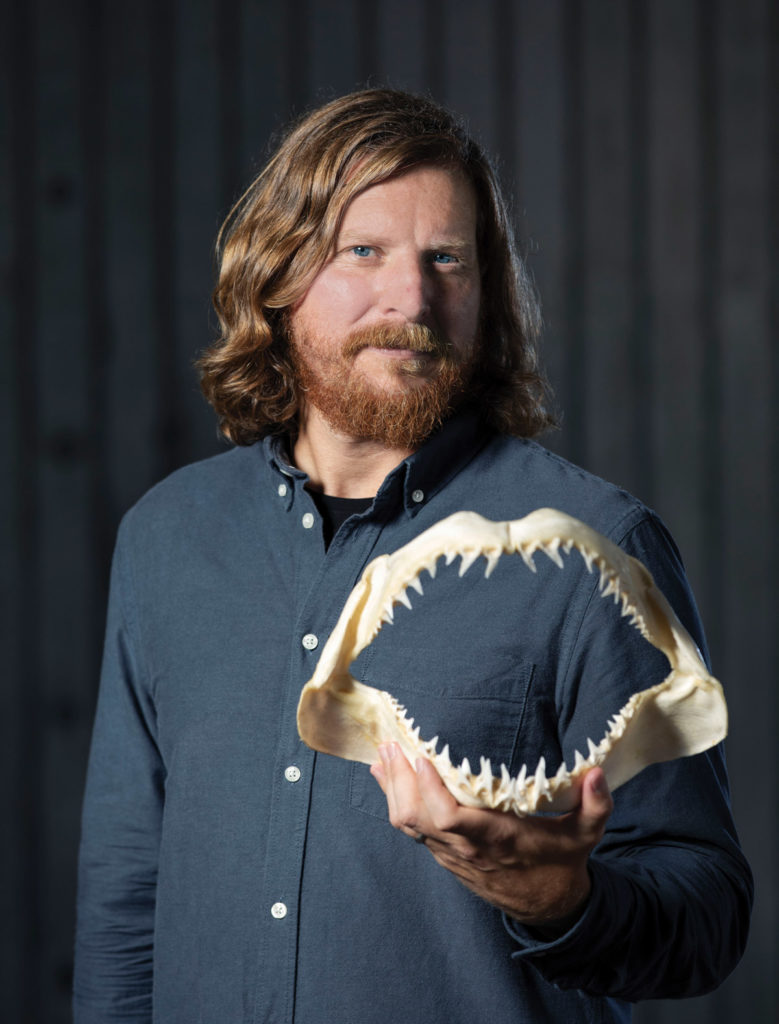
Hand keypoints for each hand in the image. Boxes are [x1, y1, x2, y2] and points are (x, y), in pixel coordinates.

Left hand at [370, 743, 612, 930]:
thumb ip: (595, 805)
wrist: (546, 905)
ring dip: (392, 788)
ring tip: (384, 752)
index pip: (450, 818)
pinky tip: (385, 774)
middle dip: (400, 780)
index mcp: (495, 837)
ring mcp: (450, 852)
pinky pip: (410, 826)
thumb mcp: (586, 835)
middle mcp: (465, 846)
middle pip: (416, 817)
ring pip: (407, 823)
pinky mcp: (444, 852)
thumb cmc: (562, 862)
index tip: (421, 757)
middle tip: (390, 742)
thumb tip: (597, 773)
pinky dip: (395, 799)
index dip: (430, 790)